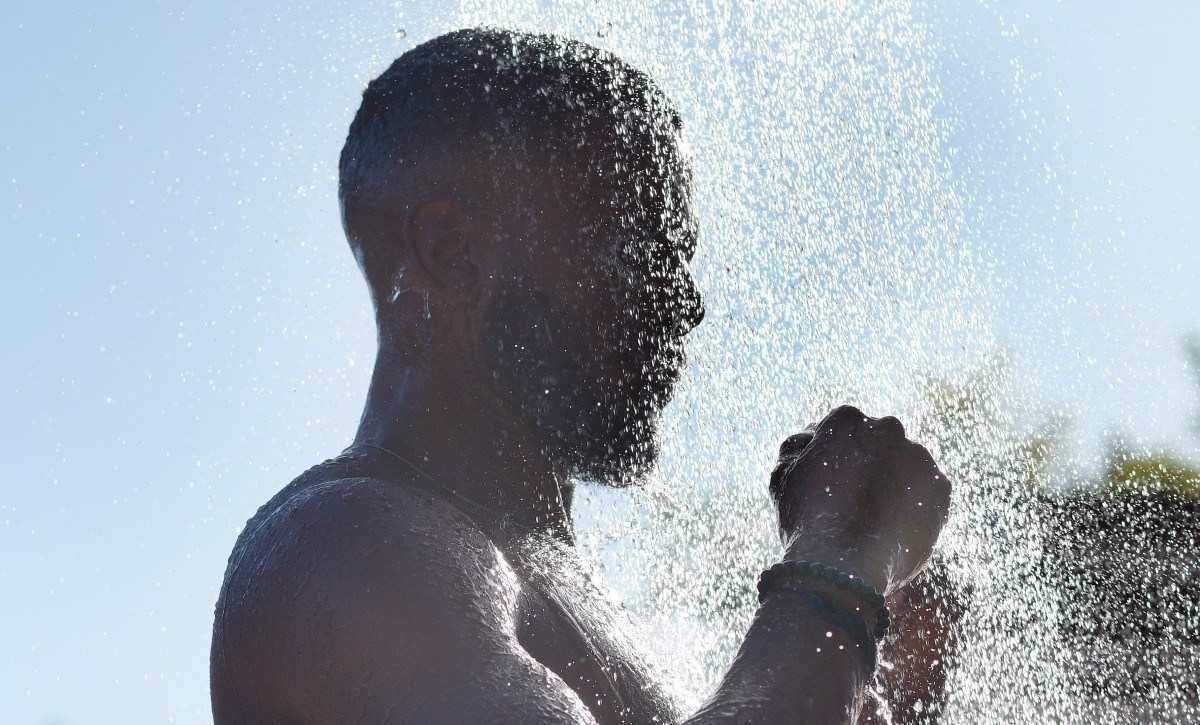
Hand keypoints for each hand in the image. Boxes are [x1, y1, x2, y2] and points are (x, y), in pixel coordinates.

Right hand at [769, 405, 950, 594]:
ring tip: (874, 520)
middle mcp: (886, 428)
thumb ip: (796, 450)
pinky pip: (928, 493)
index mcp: (846, 419)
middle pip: (877, 444)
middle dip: (868, 465)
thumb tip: (809, 440)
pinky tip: (894, 528)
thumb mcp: (783, 478)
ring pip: (905, 467)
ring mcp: (918, 455)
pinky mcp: (941, 486)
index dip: (834, 457)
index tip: (831, 481)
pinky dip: (915, 507)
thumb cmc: (806, 520)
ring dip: (895, 484)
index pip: (842, 430)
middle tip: (853, 502)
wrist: (844, 564)